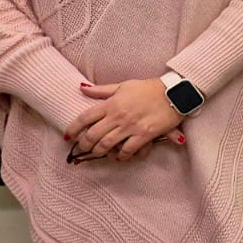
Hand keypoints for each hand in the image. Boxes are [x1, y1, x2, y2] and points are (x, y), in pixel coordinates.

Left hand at [66, 79, 185, 162]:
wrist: (174, 93)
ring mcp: (131, 127)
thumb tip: (82, 88)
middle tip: (82, 148)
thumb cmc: (149, 88)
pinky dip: (121, 156)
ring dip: (99, 152)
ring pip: (107, 145)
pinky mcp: (144, 135)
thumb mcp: (124, 86)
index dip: (73, 128)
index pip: (85, 117)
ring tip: (97, 153)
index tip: (67, 136)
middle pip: (93, 135)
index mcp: (111, 103)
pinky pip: (128, 150)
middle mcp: (118, 116)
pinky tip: (120, 156)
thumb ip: (102, 90)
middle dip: (84, 144)